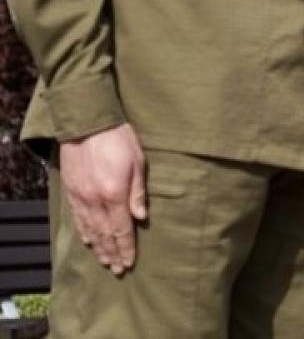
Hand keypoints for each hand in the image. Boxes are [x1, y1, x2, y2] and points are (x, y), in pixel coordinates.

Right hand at [59, 123, 146, 275]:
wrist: (87, 125)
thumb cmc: (119, 140)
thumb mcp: (138, 163)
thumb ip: (138, 193)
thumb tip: (141, 218)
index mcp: (114, 195)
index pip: (121, 229)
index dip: (126, 247)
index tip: (129, 262)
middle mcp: (95, 201)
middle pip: (104, 234)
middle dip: (112, 253)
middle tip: (118, 269)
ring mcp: (80, 198)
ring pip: (90, 229)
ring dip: (98, 247)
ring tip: (105, 260)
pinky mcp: (71, 192)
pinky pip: (78, 218)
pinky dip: (84, 232)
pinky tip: (88, 241)